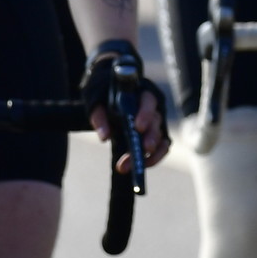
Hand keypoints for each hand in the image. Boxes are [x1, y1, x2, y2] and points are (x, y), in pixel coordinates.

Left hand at [83, 39, 171, 171]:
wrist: (108, 90)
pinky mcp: (156, 135)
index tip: (137, 128)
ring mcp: (157, 122)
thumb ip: (98, 115)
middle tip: (143, 149)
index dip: (146, 114)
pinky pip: (161, 149)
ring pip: (160, 139)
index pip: (149, 102)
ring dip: (149, 154)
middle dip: (150, 138)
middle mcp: (154, 107)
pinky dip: (152, 159)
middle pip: (156, 123)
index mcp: (142, 92)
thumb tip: (104, 136)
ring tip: (132, 166)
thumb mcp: (95, 99)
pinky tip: (139, 167)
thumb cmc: (103, 92)